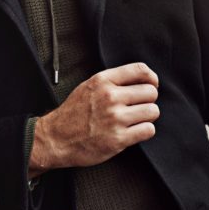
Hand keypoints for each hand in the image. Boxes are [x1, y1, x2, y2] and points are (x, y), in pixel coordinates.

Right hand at [28, 62, 159, 177]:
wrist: (55, 138)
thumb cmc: (73, 114)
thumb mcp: (87, 87)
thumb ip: (112, 82)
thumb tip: (142, 81)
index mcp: (102, 81)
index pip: (141, 70)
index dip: (151, 79)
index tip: (151, 86)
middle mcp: (110, 97)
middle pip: (151, 92)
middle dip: (147, 100)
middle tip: (137, 107)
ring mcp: (115, 118)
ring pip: (153, 111)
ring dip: (146, 117)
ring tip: (133, 120)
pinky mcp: (119, 139)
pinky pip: (148, 130)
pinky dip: (143, 131)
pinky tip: (132, 131)